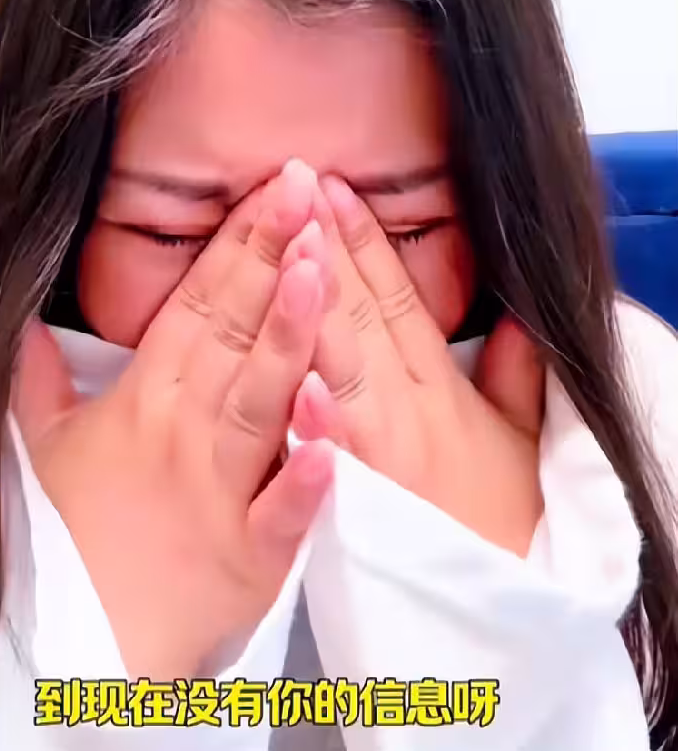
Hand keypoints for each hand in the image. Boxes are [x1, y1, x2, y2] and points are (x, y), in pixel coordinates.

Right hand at [13, 160, 333, 679]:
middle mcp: (185, 434)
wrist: (84, 646)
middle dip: (270, 258)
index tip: (271, 191)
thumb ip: (36, 381)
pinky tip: (332, 426)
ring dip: (291, 334)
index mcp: (143, 402)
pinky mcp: (252, 556)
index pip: (195, 305)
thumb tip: (26, 326)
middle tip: (304, 193)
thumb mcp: (41, 452)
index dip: (234, 244)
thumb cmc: (70, 543)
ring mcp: (221, 493)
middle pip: (233, 333)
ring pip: (260, 400)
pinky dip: (306, 471)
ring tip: (320, 268)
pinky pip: (283, 511)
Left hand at [291, 176, 544, 556]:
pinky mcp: (363, 514)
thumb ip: (516, 378)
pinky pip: (335, 466)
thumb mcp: (517, 444)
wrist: (487, 622)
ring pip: (343, 372)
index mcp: (437, 390)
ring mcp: (383, 462)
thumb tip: (514, 320)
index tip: (334, 190)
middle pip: (358, 319)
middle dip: (326, 249)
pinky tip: (296, 388)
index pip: (396, 300)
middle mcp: (406, 414)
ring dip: (316, 310)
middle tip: (293, 186)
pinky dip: (318, 427)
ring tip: (292, 248)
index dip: (366, 242)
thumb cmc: (496, 525)